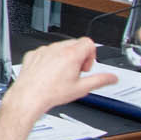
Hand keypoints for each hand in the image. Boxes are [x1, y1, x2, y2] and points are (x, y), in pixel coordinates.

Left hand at [0, 37, 115, 128]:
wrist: (29, 97)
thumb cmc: (51, 93)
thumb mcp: (82, 88)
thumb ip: (101, 80)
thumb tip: (112, 78)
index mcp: (70, 55)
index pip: (89, 42)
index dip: (91, 55)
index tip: (85, 67)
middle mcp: (56, 49)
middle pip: (75, 44)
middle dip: (79, 57)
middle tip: (75, 73)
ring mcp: (43, 51)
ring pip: (60, 47)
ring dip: (64, 58)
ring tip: (62, 75)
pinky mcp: (33, 54)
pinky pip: (46, 52)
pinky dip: (50, 59)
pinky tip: (49, 74)